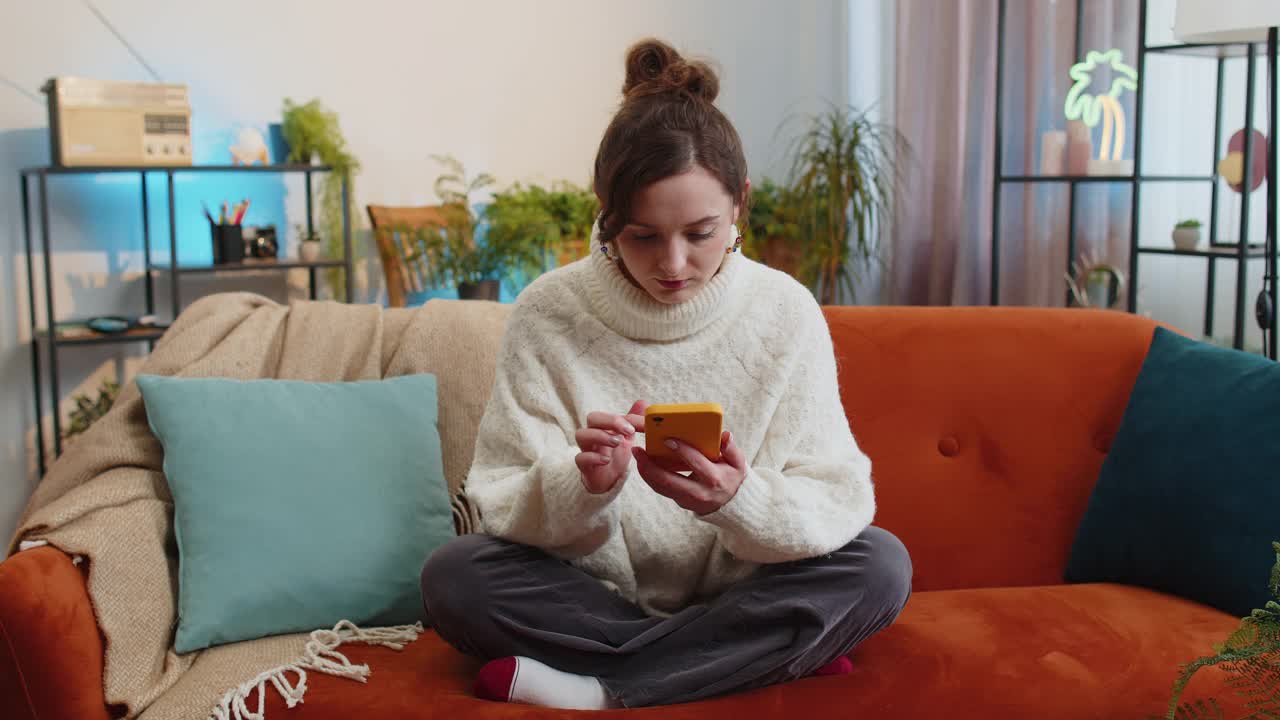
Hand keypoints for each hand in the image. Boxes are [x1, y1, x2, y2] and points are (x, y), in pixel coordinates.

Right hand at [575, 400, 648, 493]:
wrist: (608, 479)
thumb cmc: (616, 454)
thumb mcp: (627, 437)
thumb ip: (633, 420)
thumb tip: (643, 402)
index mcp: (604, 426)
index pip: (609, 415)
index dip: (624, 418)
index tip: (640, 425)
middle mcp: (593, 434)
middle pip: (592, 418)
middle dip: (610, 421)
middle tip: (628, 431)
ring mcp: (586, 449)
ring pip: (581, 435)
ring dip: (600, 435)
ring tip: (618, 443)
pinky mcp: (584, 466)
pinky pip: (580, 458)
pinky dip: (592, 457)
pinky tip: (606, 460)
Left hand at [632, 430, 746, 514]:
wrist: (731, 504)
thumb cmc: (732, 477)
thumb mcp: (738, 463)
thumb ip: (731, 448)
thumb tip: (725, 435)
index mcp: (714, 479)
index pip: (696, 463)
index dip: (682, 450)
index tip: (667, 439)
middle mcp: (698, 492)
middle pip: (668, 481)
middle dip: (650, 466)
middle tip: (638, 450)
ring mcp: (687, 500)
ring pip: (660, 488)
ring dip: (645, 472)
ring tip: (637, 455)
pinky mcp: (679, 502)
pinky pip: (661, 489)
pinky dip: (650, 477)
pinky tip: (644, 463)